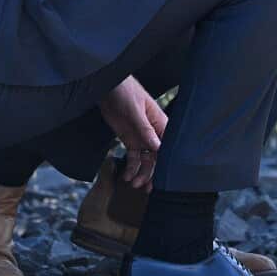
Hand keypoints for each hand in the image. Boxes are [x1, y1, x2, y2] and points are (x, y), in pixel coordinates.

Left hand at [97, 76, 167, 190]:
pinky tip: (126, 177)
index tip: (166, 177)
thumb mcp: (134, 110)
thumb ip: (145, 129)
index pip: (169, 146)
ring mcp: (141, 137)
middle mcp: (153, 132)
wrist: (107, 87)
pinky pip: (133, 157)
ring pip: (146, 160)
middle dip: (154, 173)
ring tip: (134, 184)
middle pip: (158, 157)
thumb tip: (158, 146)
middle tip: (148, 187)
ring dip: (141, 173)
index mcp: (160, 123)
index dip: (168, 162)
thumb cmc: (125, 91)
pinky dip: (130, 168)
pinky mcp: (129, 139)